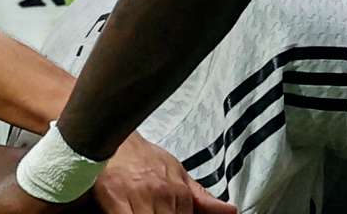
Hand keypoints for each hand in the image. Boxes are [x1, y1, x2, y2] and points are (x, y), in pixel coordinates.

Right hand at [93, 136, 234, 213]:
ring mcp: (140, 198)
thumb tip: (231, 210)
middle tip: (162, 211)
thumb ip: (202, 197)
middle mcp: (163, 195)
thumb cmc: (145, 159)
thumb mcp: (179, 174)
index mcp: (179, 192)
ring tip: (150, 211)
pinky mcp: (116, 200)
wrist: (115, 140)